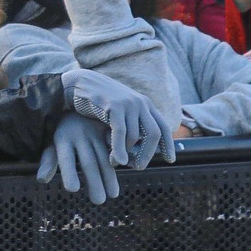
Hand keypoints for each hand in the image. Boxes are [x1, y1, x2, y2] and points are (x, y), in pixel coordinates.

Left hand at [37, 112, 120, 203]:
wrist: (78, 106)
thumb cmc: (64, 133)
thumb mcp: (53, 144)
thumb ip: (49, 161)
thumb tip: (42, 179)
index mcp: (63, 138)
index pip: (66, 158)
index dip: (69, 173)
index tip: (72, 189)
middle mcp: (79, 134)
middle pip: (88, 161)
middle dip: (94, 182)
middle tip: (98, 201)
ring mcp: (95, 131)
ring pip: (105, 157)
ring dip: (110, 177)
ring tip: (112, 194)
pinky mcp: (108, 129)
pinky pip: (116, 147)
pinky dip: (121, 160)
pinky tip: (125, 175)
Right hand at [60, 68, 174, 168]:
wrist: (80, 83)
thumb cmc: (99, 102)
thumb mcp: (121, 111)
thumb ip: (132, 124)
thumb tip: (140, 148)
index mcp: (145, 104)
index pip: (163, 126)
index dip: (168, 144)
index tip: (170, 160)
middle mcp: (140, 103)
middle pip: (153, 134)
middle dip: (147, 154)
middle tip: (138, 167)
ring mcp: (128, 103)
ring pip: (135, 136)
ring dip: (127, 154)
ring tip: (117, 163)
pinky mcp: (114, 106)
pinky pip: (121, 132)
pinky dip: (119, 148)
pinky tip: (115, 160)